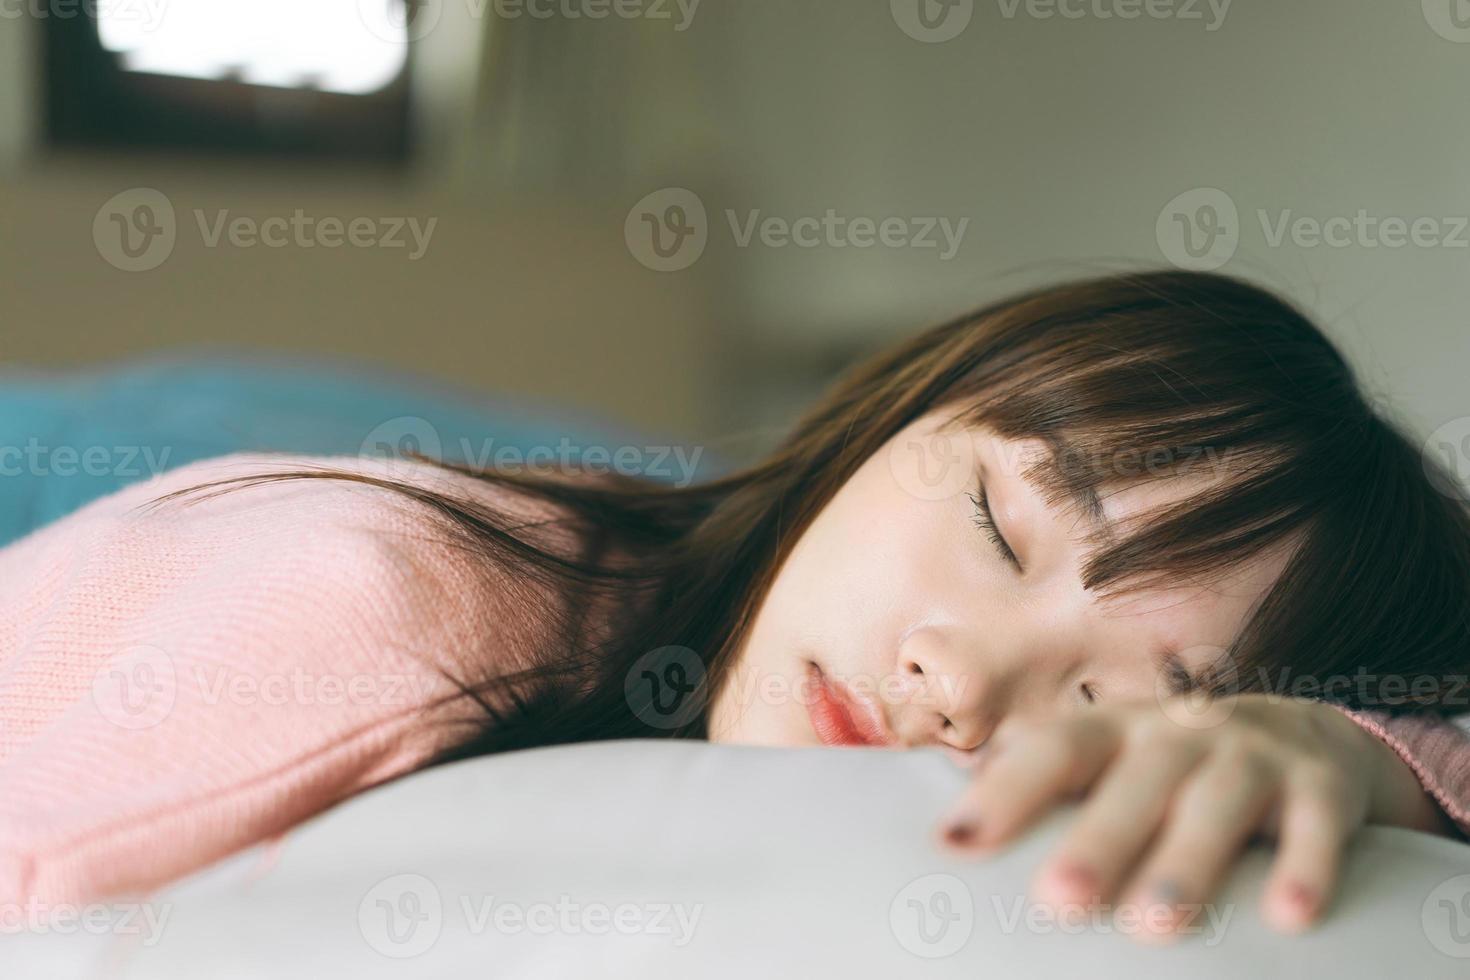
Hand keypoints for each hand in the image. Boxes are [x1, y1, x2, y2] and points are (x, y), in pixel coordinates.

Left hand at [934, 693, 1447, 941]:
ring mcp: (1250, 754)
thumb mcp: (1110, 766)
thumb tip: (943, 839)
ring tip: (1154, 924)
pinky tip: (1288, 918)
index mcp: (1114, 730)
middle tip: (1055, 900)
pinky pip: (1315, 827)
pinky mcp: (1319, 787)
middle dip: (1096, 840)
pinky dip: (1304, 867)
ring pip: (1216, 804)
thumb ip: (1043, 792)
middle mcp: (1177, 733)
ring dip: (1185, 862)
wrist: (1306, 735)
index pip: (1052, 751)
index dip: (1004, 792)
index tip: (953, 844)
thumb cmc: (1168, 768)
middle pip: (1134, 782)